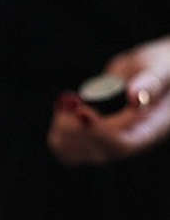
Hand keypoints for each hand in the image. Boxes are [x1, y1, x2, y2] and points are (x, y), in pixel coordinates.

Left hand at [47, 36, 169, 165]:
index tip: (82, 110)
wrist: (159, 67)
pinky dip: (60, 132)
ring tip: (65, 102)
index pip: (123, 145)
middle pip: (99, 152)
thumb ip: (152, 81)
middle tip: (70, 102)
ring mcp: (113, 140)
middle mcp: (132, 140)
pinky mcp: (97, 135)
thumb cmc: (163, 65)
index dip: (99, 133)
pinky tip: (62, 109)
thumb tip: (136, 97)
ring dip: (63, 132)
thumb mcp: (162, 67)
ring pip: (80, 154)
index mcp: (153, 128)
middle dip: (77, 130)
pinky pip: (72, 147)